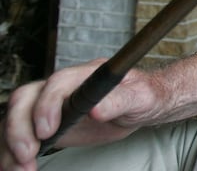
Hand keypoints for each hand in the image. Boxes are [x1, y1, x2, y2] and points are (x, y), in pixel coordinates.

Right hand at [0, 60, 159, 169]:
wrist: (143, 103)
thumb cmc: (144, 95)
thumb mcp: (141, 97)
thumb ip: (121, 101)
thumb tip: (97, 109)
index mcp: (87, 74)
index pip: (58, 83)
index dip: (47, 105)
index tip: (46, 130)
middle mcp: (63, 86)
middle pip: (26, 97)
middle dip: (19, 126)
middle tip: (26, 154)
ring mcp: (51, 103)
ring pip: (17, 117)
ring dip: (11, 143)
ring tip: (20, 168)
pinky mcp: (47, 122)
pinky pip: (22, 133)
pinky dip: (12, 151)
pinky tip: (18, 168)